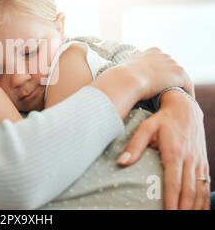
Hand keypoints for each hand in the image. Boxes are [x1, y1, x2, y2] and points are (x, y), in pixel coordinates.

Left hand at [118, 90, 209, 209]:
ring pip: (199, 189)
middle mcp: (190, 159)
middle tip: (176, 219)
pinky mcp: (203, 162)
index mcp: (175, 153)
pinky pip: (205, 184)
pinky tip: (200, 208)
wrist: (185, 108)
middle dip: (184, 208)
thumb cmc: (162, 120)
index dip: (171, 200)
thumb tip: (121, 162)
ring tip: (188, 217)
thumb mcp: (146, 128)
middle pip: (188, 190)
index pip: (173, 182)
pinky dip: (204, 199)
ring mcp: (199, 161)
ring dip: (195, 206)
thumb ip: (134, 145)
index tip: (168, 212)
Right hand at [120, 48, 193, 99]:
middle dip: (170, 81)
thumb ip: (131, 69)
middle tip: (168, 95)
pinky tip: (182, 104)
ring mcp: (173, 64)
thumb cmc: (121, 77)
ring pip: (180, 78)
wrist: (126, 80)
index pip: (162, 63)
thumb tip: (124, 77)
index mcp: (152, 52)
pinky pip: (187, 86)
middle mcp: (164, 55)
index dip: (160, 75)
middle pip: (172, 70)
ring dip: (178, 88)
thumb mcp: (125, 68)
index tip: (158, 86)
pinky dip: (187, 95)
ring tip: (176, 102)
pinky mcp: (179, 74)